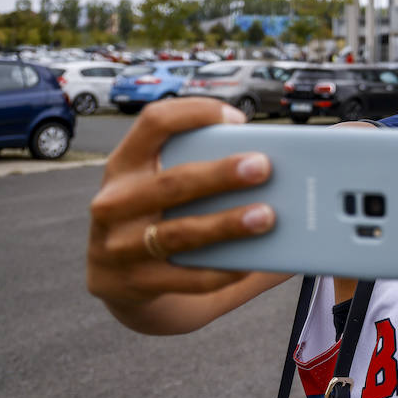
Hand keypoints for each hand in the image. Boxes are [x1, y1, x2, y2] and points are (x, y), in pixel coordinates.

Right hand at [87, 97, 275, 308]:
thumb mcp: (161, 187)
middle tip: (263, 167)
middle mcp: (114, 202)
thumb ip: (205, 169)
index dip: (194, 113)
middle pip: (172, 183)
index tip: (237, 118)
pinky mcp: (133, 283)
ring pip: (179, 233)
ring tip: (267, 216)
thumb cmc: (159, 217)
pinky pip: (185, 278)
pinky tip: (252, 264)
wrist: (119, 280)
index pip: (153, 123)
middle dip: (220, 174)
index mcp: (125, 165)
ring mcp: (118, 246)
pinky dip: (222, 270)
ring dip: (226, 224)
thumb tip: (283, 163)